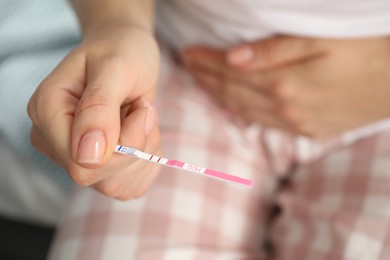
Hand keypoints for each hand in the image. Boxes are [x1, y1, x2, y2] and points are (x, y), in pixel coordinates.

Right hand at [28, 25, 160, 199]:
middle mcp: (55, 141)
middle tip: (142, 108)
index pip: (82, 163)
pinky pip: (131, 186)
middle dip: (136, 144)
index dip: (123, 142)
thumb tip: (88, 156)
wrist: (125, 51)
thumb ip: (99, 107)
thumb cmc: (120, 51)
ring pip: (118, 185)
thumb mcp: (115, 67)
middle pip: (100, 176)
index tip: (140, 106)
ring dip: (144, 151)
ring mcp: (75, 156)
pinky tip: (141, 132)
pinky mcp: (99, 167)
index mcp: (47, 113)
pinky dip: (147, 161)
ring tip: (139, 115)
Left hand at [182, 36, 389, 137]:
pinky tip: (231, 103)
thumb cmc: (367, 52)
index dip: (207, 61)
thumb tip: (234, 58)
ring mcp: (295, 123)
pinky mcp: (307, 130)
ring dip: (218, 94)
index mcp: (284, 84)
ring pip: (243, 109)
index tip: (188, 52)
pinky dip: (241, 110)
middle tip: (187, 65)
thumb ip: (275, 51)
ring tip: (200, 81)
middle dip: (206, 77)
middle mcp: (284, 108)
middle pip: (232, 91)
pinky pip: (263, 122)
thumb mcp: (322, 41)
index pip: (232, 71)